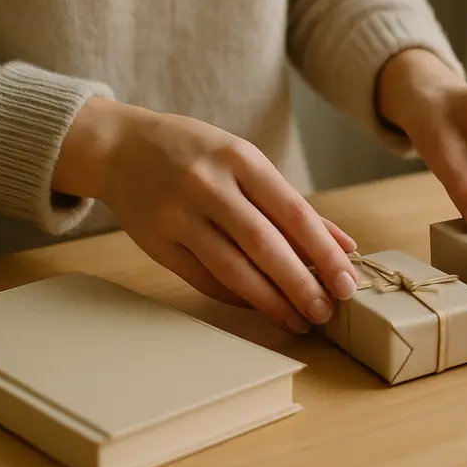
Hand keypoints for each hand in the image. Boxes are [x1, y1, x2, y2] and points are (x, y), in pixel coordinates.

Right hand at [53, 98, 358, 333]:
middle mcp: (210, 186)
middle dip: (301, 284)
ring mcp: (179, 216)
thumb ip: (292, 204)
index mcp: (241, 159)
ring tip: (299, 320)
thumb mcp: (246, 163)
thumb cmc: (198, 154)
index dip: (324, 252)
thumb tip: (344, 245)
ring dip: (271, 301)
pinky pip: (205, 280)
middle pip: (265, 245)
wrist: (120, 147)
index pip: (294, 213)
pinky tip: (261, 308)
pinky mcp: (157, 244)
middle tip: (327, 311)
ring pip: (233, 269)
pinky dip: (238, 298)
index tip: (346, 281)